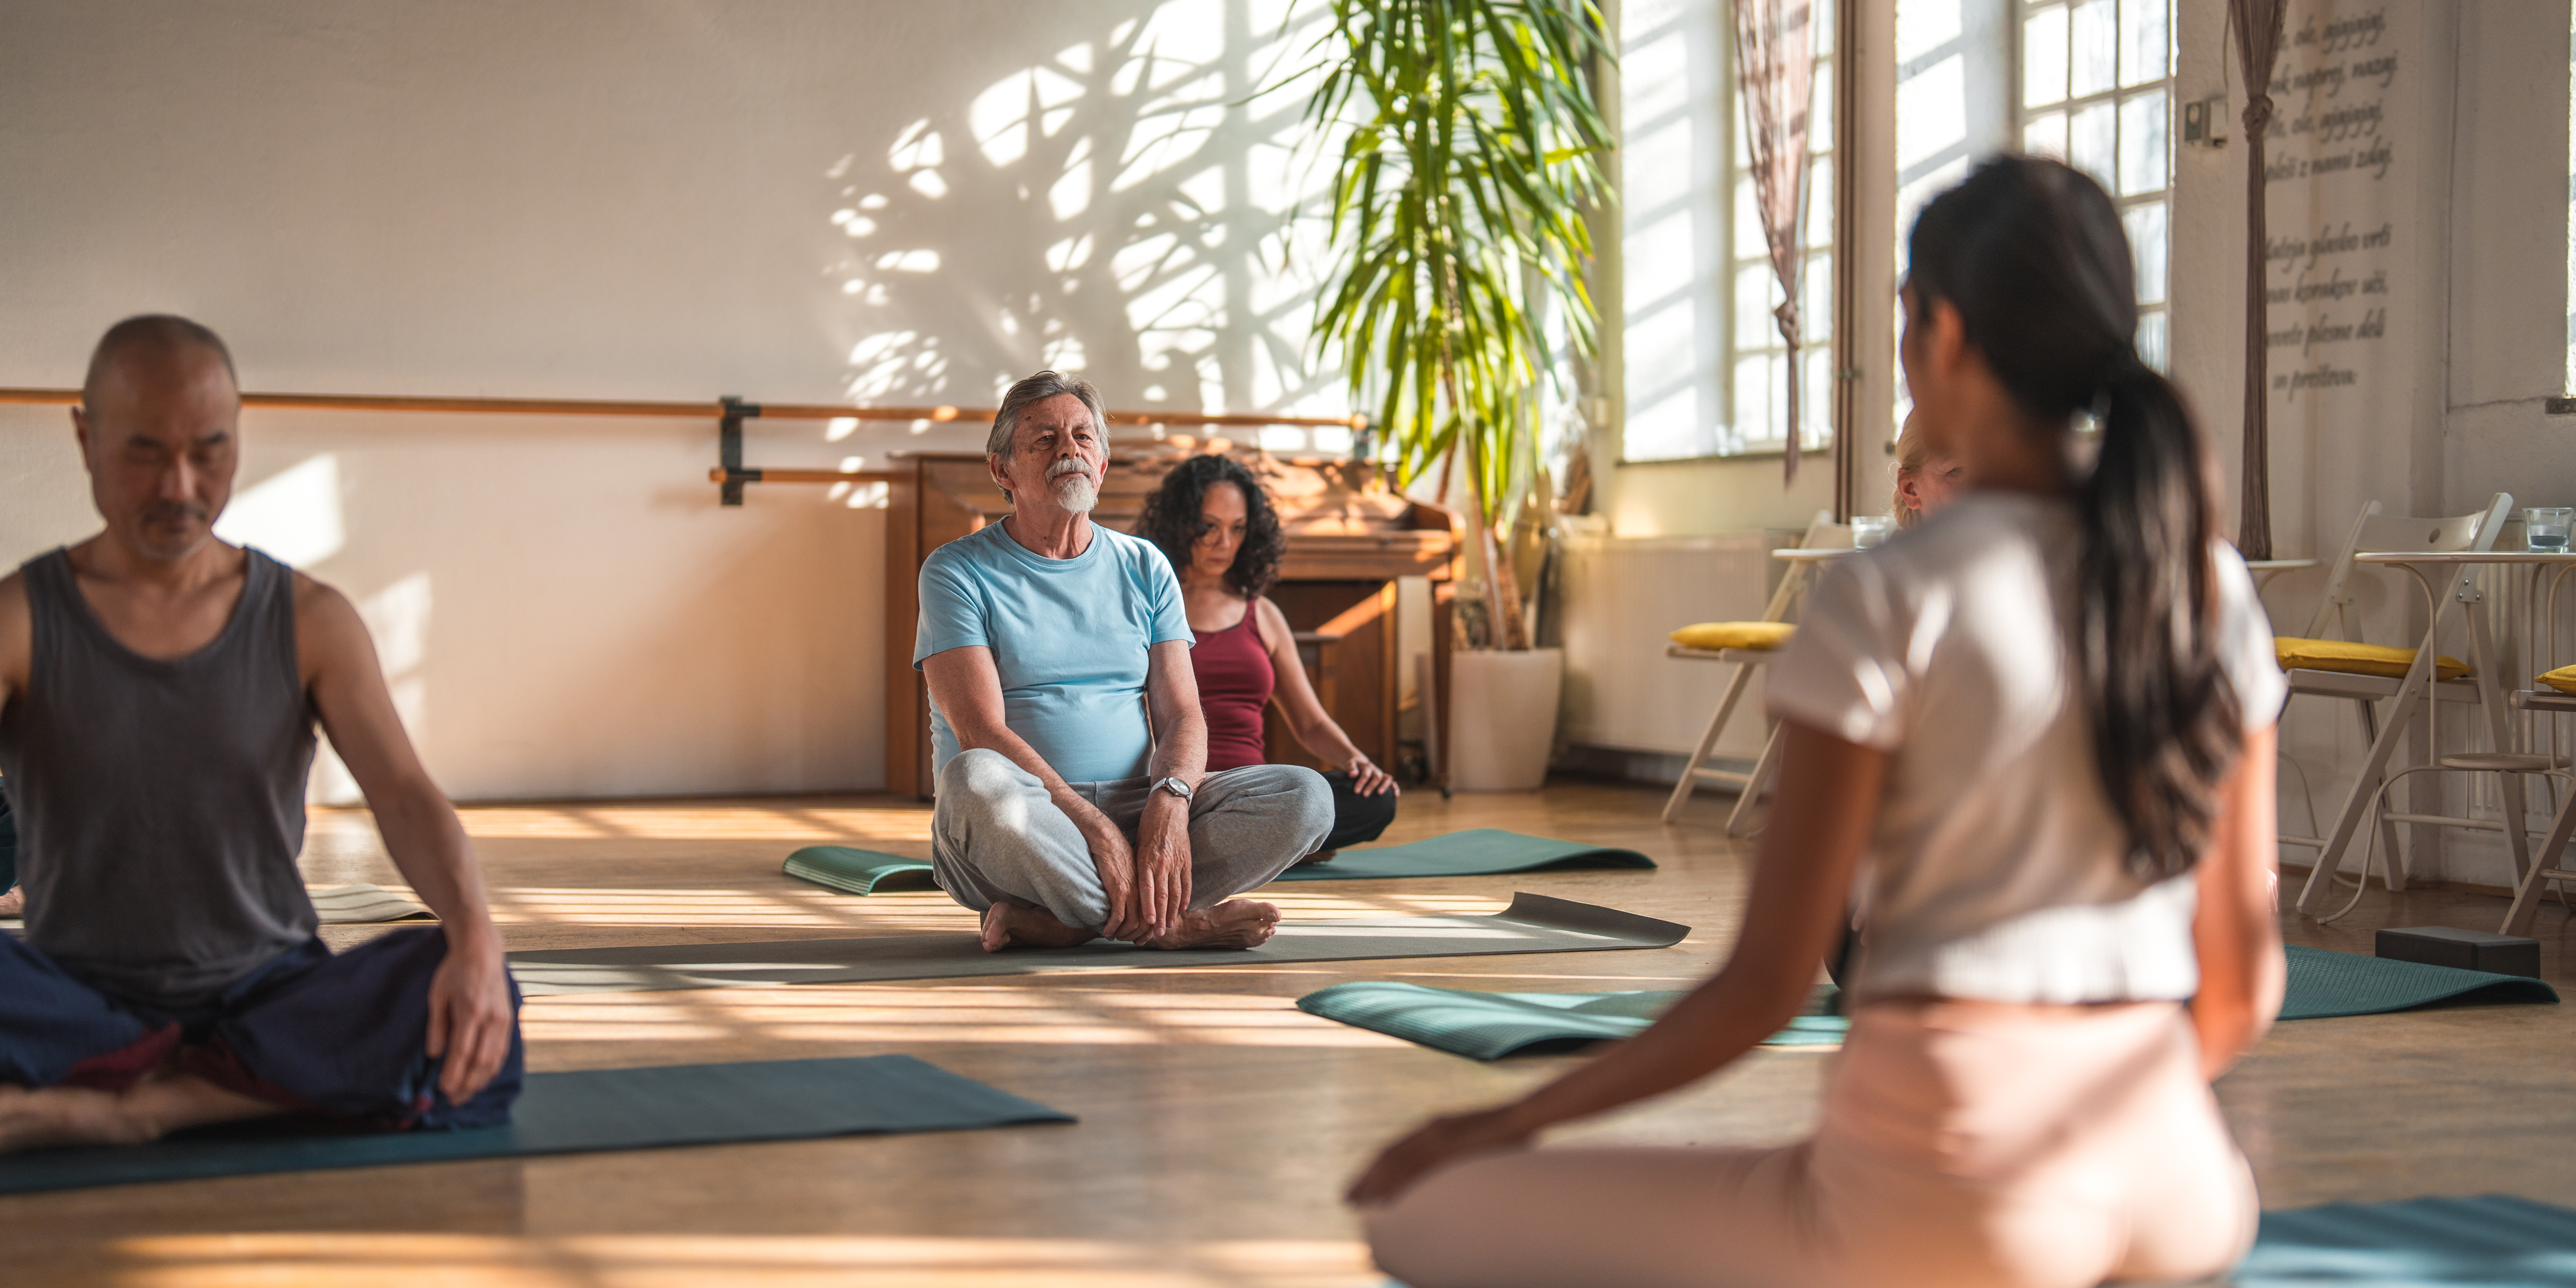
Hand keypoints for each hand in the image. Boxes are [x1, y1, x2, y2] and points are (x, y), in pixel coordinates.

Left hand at [425, 929, 514, 1103]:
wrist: (483, 952)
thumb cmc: (454, 971)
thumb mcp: (437, 996)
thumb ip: (437, 1026)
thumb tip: (434, 1054)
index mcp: (471, 1011)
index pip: (462, 1051)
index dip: (454, 1073)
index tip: (443, 1090)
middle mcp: (491, 1018)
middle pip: (481, 1061)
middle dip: (467, 1084)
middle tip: (453, 1100)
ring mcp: (503, 1020)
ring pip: (494, 1059)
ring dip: (480, 1081)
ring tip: (466, 1094)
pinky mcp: (509, 1020)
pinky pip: (502, 1051)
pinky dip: (492, 1068)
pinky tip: (482, 1078)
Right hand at [1064, 795, 1140, 939]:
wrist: (1108, 839)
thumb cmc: (1120, 854)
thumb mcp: (1136, 871)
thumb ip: (1139, 886)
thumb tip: (1136, 902)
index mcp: (1151, 886)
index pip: (1156, 915)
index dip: (1150, 930)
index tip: (1143, 939)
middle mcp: (1145, 891)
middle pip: (1147, 924)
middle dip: (1139, 937)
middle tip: (1130, 942)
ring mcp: (1132, 891)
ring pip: (1133, 923)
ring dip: (1124, 934)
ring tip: (1115, 937)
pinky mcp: (1119, 890)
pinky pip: (1118, 917)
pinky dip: (1112, 927)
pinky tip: (1106, 931)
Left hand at [1132, 793, 1192, 938]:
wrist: (1168, 807)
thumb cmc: (1148, 825)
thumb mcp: (1137, 844)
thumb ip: (1137, 865)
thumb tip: (1131, 885)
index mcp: (1147, 859)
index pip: (1148, 888)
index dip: (1149, 906)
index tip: (1147, 922)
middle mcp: (1162, 863)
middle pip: (1163, 895)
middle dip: (1160, 916)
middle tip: (1158, 933)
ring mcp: (1176, 862)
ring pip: (1175, 892)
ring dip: (1173, 912)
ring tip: (1170, 926)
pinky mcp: (1186, 859)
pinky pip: (1186, 882)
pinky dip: (1185, 897)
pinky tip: (1183, 909)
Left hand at [1346, 754, 1398, 796]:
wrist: (1359, 763)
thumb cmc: (1354, 766)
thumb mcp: (1350, 764)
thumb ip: (1351, 769)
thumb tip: (1353, 775)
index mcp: (1367, 766)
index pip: (1366, 774)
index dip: (1361, 783)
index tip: (1356, 791)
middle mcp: (1376, 770)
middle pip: (1377, 777)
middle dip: (1371, 786)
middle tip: (1365, 795)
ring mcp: (1381, 775)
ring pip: (1387, 779)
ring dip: (1384, 786)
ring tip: (1379, 794)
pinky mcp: (1385, 780)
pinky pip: (1393, 783)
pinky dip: (1395, 789)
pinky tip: (1396, 796)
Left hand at [1346, 1104, 1534, 1206]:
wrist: (1522, 1115)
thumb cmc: (1505, 1132)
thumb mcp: (1472, 1141)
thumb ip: (1456, 1151)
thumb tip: (1450, 1168)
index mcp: (1433, 1125)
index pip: (1394, 1148)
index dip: (1374, 1167)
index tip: (1361, 1184)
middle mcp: (1429, 1128)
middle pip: (1387, 1156)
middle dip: (1365, 1178)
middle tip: (1347, 1198)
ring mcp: (1438, 1136)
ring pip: (1396, 1164)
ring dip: (1373, 1185)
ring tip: (1357, 1203)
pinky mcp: (1449, 1148)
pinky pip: (1416, 1171)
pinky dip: (1398, 1187)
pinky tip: (1386, 1203)